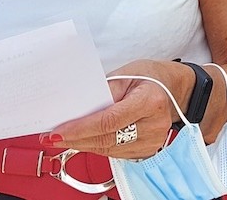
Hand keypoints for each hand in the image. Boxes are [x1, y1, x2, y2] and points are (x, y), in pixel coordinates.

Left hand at [47, 60, 185, 159]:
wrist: (175, 90)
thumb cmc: (151, 77)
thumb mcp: (127, 73)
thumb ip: (103, 90)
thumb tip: (77, 107)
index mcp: (151, 101)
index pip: (109, 121)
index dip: (81, 128)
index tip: (59, 131)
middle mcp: (154, 125)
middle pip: (106, 139)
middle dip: (75, 139)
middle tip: (51, 137)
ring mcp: (153, 141)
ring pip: (109, 149)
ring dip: (83, 145)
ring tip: (61, 138)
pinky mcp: (148, 151)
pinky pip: (116, 153)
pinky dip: (96, 147)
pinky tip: (83, 141)